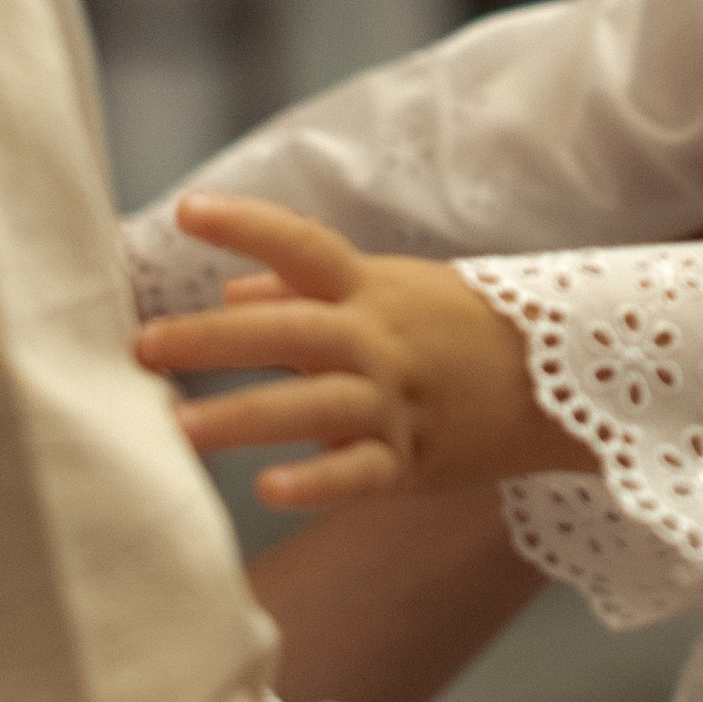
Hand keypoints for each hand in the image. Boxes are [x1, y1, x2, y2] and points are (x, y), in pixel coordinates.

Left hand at [133, 196, 595, 510]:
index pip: (304, 245)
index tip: (187, 213)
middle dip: (213, 339)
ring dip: (244, 415)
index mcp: (370, 290)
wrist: (559, 385)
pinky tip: (269, 488)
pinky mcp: (411, 459)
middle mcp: (378, 339)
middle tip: (143, 348)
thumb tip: (230, 289)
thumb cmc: (455, 331)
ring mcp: (396, 400)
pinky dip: (318, 481)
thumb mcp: (388, 292)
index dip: (247, 225)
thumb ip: (305, 290)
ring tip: (178, 428)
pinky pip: (361, 472)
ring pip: (314, 404)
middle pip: (290, 330)